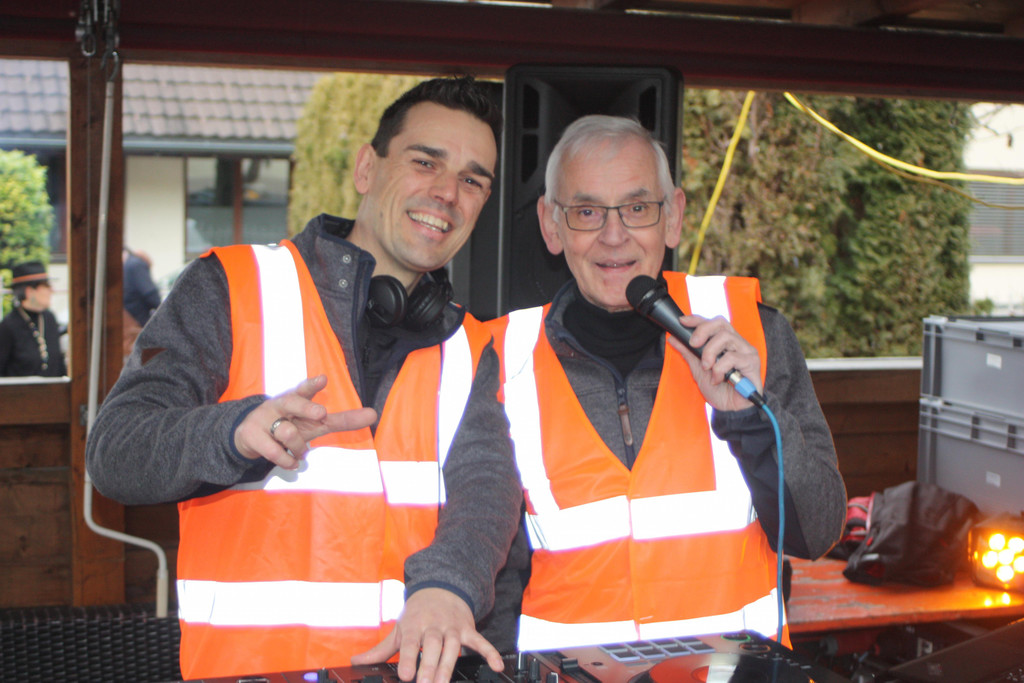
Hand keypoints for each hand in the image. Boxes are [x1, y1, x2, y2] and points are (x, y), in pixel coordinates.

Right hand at [232, 374, 376, 468]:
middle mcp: (280, 405)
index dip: (313, 384)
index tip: (323, 379)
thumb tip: (373, 414)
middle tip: (320, 414)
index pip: (304, 389)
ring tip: (299, 453)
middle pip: (293, 402)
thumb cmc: (290, 425)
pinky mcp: (252, 436)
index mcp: (296, 399)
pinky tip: (292, 463)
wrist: (250, 436)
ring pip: (287, 433)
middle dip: (307, 408)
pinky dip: (287, 461)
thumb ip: (342, 419)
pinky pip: (273, 452)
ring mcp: (264, 419)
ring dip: (298, 447)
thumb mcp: (315, 423)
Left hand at [351, 587, 503, 682]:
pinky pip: (480, 641)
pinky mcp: (468, 629)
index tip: (406, 675)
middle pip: (432, 646)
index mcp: (414, 624)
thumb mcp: (399, 628)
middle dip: (429, 666)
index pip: (410, 643)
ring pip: (453, 646)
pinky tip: (496, 666)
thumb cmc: (418, 613)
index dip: (408, 658)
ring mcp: (453, 627)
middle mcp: (434, 625)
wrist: (442, 587)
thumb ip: (380, 649)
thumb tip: (356, 662)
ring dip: (449, 665)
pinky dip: (489, 652)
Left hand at [668, 314, 763, 411]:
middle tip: (693, 344)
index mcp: (725, 342)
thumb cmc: (719, 389)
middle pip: (721, 324)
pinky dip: (719, 369)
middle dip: (703, 331)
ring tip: (706, 367)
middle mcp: (737, 343)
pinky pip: (732, 358)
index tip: (682, 322)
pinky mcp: (752, 362)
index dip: (697, 319)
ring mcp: (746, 351)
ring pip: (726, 337)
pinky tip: (718, 379)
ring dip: (710, 353)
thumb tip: (673, 338)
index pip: (713, 323)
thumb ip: (688, 353)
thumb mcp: (698, 369)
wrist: (729, 410)